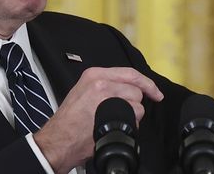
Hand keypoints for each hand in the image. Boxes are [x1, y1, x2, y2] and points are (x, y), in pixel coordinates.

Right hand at [32, 67, 163, 172]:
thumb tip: (128, 89)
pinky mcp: (111, 112)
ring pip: (137, 104)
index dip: (147, 83)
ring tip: (114, 121)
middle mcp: (101, 82)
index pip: (130, 73)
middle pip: (136, 89)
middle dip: (134, 104)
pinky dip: (131, 125)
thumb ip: (105, 85)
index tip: (155, 92)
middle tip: (122, 113)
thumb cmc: (69, 122)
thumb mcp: (83, 92)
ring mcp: (106, 96)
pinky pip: (134, 117)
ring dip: (132, 116)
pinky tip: (115, 127)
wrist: (58, 140)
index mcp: (94, 75)